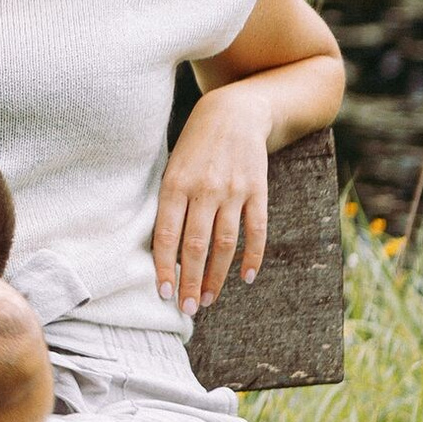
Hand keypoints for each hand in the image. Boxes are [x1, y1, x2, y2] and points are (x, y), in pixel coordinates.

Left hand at [152, 89, 271, 315]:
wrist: (234, 113)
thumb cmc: (194, 147)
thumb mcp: (171, 168)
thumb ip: (168, 205)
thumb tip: (164, 250)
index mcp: (175, 185)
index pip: (166, 236)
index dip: (164, 267)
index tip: (164, 294)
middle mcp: (204, 190)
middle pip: (196, 246)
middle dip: (191, 281)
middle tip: (188, 308)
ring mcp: (234, 191)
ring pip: (225, 243)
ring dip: (217, 276)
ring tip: (209, 299)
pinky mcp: (258, 190)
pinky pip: (256, 230)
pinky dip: (253, 256)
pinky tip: (246, 277)